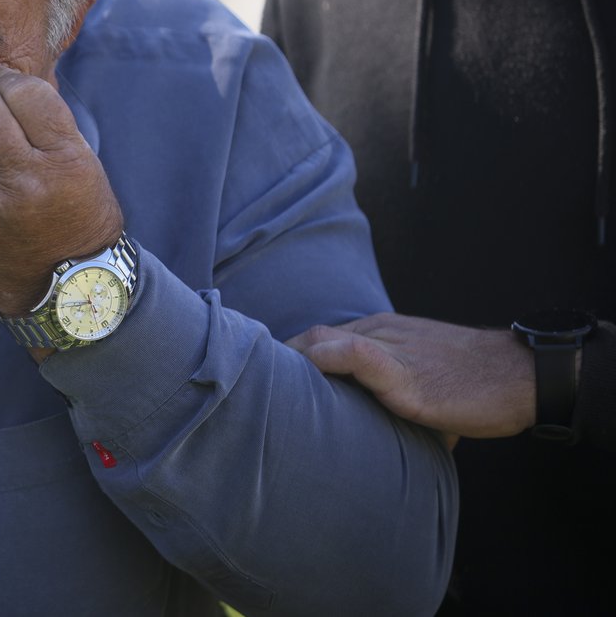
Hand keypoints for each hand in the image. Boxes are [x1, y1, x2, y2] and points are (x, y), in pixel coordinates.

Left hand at [286, 313, 536, 442]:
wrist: (517, 377)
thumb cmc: (474, 387)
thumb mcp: (424, 382)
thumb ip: (392, 396)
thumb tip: (378, 440)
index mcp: (382, 331)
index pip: (321, 337)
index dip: (293, 359)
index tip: (270, 382)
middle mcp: (380, 332)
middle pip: (313, 337)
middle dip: (281, 363)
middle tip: (256, 391)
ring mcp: (390, 349)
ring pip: (323, 342)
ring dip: (291, 365)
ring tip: (265, 394)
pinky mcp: (402, 371)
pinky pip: (352, 354)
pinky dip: (322, 362)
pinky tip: (302, 379)